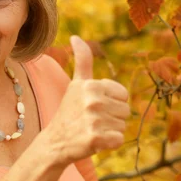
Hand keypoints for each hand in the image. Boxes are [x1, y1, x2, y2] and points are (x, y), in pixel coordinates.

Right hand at [46, 36, 129, 166]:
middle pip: (125, 110)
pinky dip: (109, 143)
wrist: (55, 142)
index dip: (111, 102)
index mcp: (91, 85)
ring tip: (91, 129)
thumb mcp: (76, 84)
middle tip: (92, 120)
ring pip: (123, 125)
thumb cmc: (70, 112)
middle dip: (112, 117)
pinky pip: (119, 139)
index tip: (93, 106)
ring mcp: (94, 119)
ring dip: (110, 130)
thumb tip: (76, 37)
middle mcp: (92, 100)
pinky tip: (94, 141)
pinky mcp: (96, 138)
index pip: (123, 95)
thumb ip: (82, 60)